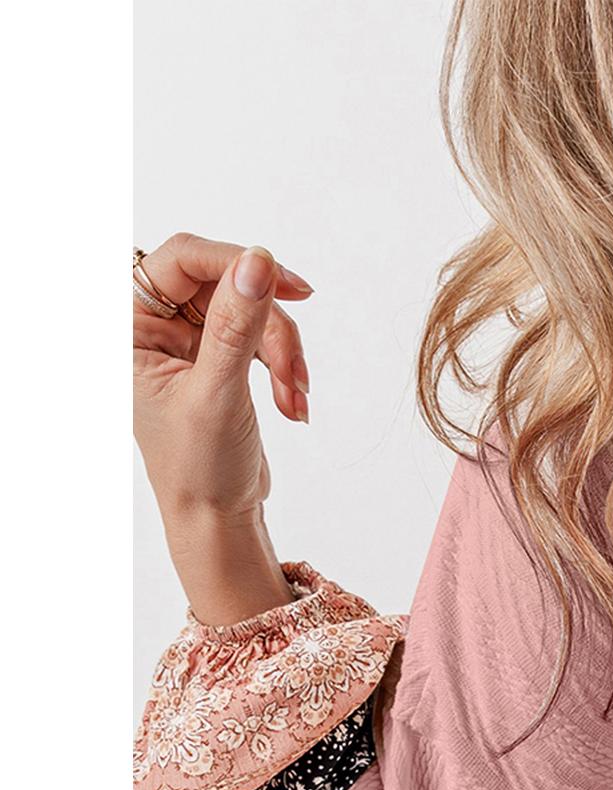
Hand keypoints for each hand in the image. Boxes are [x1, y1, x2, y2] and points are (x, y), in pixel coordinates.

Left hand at [133, 234, 313, 624]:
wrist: (218, 520)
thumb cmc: (200, 470)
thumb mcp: (217, 394)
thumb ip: (235, 325)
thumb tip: (258, 262)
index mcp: (131, 328)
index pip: (181, 260)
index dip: (234, 263)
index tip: (285, 282)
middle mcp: (155, 326)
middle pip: (225, 285)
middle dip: (268, 326)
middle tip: (293, 370)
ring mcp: (189, 342)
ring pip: (251, 310)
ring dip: (283, 353)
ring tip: (294, 398)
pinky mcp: (219, 359)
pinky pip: (260, 337)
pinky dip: (282, 366)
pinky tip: (292, 403)